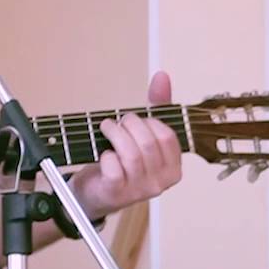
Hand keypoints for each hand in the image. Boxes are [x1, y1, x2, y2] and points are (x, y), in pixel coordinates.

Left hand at [67, 71, 181, 218]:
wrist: (95, 192)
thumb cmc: (122, 161)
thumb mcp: (142, 134)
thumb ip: (156, 107)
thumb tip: (162, 76)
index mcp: (173, 168)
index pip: (167, 137)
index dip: (149, 122)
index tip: (134, 120)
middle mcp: (160, 182)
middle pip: (148, 143)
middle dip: (129, 124)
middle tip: (117, 122)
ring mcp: (139, 190)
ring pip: (131, 153)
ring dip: (114, 134)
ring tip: (106, 129)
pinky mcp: (117, 192)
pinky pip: (114, 167)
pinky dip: (106, 155)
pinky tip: (104, 154)